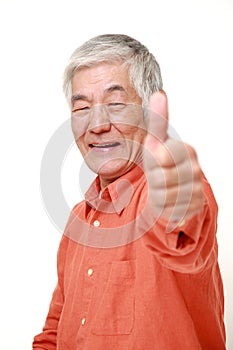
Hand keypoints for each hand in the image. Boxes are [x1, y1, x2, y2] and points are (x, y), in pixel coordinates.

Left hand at [143, 92, 203, 229]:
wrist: (168, 190)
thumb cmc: (160, 165)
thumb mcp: (155, 142)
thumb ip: (157, 122)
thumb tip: (159, 93)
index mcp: (186, 151)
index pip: (161, 157)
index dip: (153, 162)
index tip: (157, 160)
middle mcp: (195, 169)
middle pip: (162, 179)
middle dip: (153, 180)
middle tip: (158, 177)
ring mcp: (197, 188)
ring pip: (165, 197)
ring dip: (158, 195)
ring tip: (163, 189)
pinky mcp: (195, 207)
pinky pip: (171, 211)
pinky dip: (164, 208)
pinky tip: (169, 201)